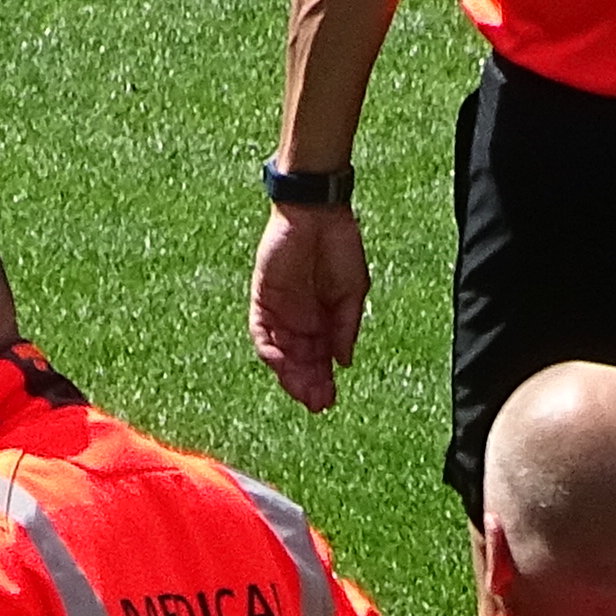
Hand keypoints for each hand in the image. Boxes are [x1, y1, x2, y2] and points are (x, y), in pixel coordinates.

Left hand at [251, 203, 368, 413]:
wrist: (319, 212)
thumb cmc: (340, 246)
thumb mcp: (352, 292)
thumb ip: (346, 327)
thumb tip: (344, 362)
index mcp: (322, 320)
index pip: (320, 360)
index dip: (324, 381)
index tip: (330, 400)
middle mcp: (299, 320)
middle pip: (299, 362)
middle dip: (307, 385)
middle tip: (317, 403)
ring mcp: (280, 310)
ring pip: (280, 353)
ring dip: (290, 375)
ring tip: (302, 392)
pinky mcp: (263, 297)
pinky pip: (262, 332)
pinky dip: (270, 351)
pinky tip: (282, 366)